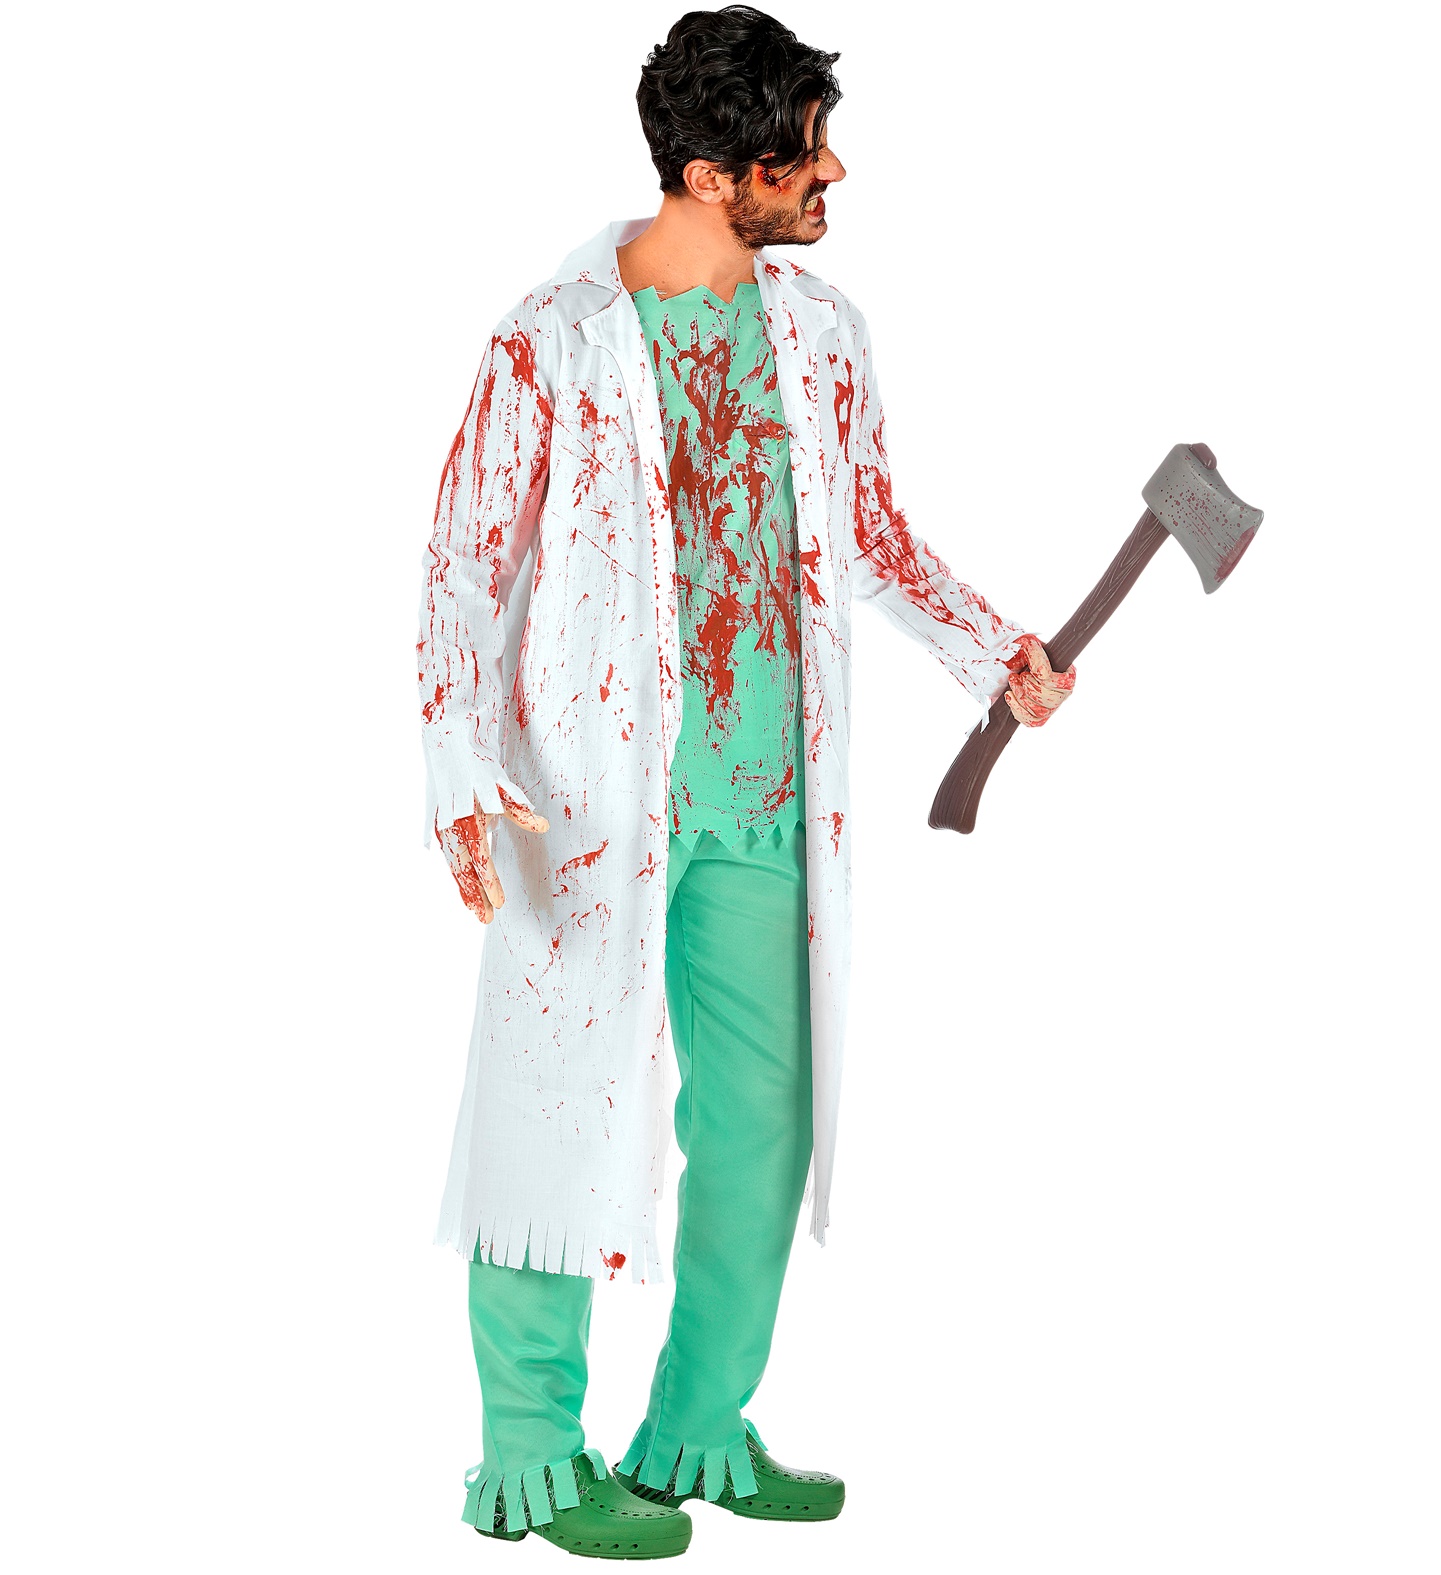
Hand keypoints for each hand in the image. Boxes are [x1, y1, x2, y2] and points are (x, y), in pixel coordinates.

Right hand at [437, 783, 549, 923]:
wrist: (450, 748)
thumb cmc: (481, 770)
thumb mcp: (504, 788)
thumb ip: (520, 811)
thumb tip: (543, 826)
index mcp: (467, 819)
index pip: (480, 859)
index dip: (490, 882)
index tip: (499, 902)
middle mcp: (450, 827)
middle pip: (463, 870)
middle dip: (474, 895)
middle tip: (486, 918)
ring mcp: (440, 828)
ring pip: (452, 866)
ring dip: (464, 889)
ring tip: (476, 909)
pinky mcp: (436, 827)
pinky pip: (447, 856)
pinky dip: (455, 873)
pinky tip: (463, 887)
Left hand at [1003, 633, 1075, 726]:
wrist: (1008, 663)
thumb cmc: (1022, 653)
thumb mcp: (1028, 644)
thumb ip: (1035, 654)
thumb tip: (1041, 672)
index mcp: (1068, 674)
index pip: (1062, 683)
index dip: (1041, 677)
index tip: (1028, 669)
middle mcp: (1063, 693)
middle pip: (1052, 701)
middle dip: (1029, 688)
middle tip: (1020, 676)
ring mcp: (1051, 707)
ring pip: (1041, 712)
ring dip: (1021, 696)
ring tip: (1014, 683)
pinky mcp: (1038, 716)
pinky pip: (1032, 721)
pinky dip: (1017, 710)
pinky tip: (1010, 696)